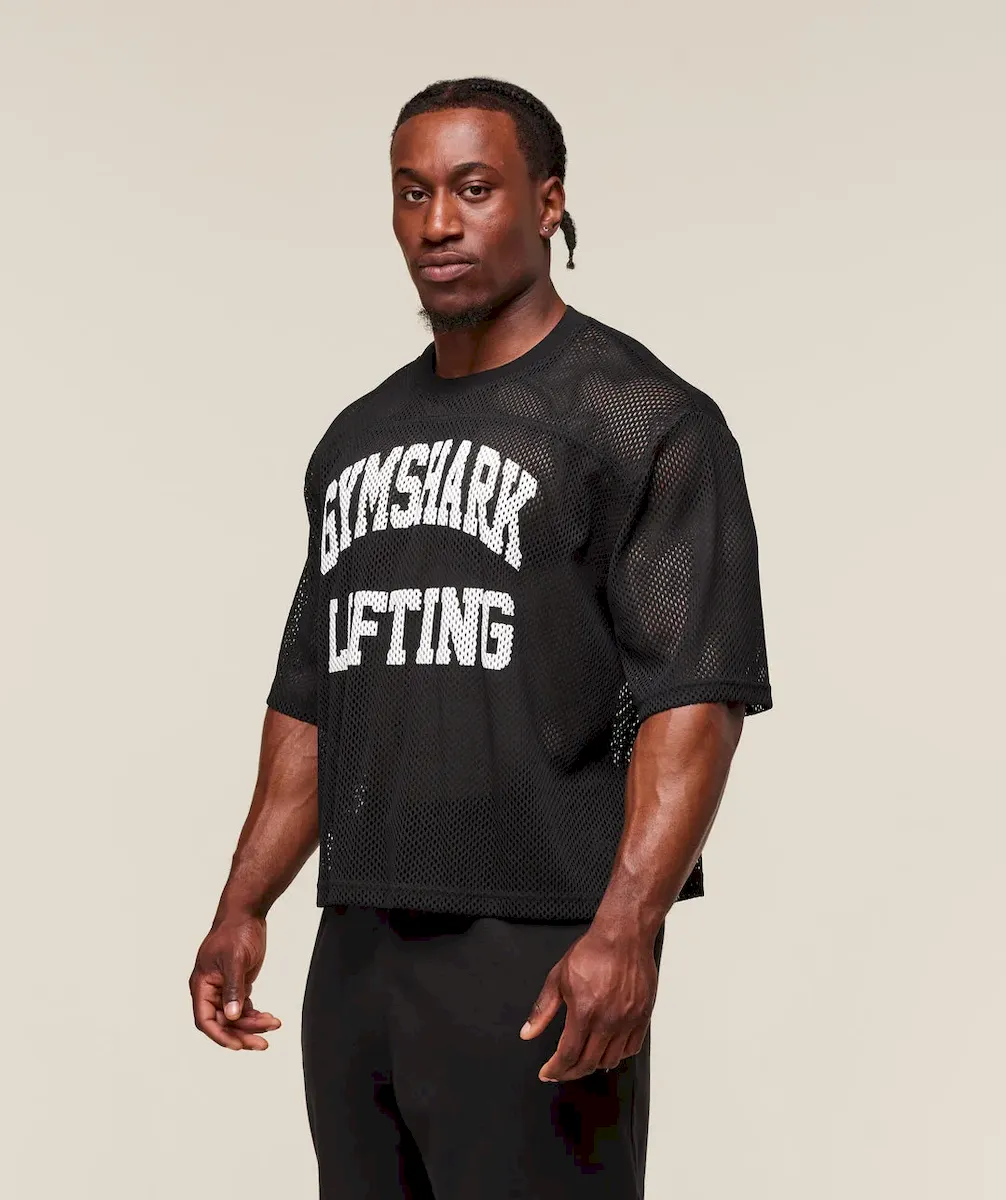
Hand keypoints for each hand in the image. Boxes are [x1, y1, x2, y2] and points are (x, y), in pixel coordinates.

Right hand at [189, 915, 281, 1050]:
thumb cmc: (236, 931)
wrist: (247, 913)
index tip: (238, 1045)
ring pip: (235, 1017)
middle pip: (223, 1022)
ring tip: (274, 1024)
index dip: (220, 1035)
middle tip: (262, 1044)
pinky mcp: (237, 984)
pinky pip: (243, 1007)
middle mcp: (210, 990)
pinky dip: (255, 1014)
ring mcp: (224, 988)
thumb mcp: (235, 959)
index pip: (205, 1019)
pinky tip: (269, 1018)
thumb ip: (233, 988)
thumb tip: (231, 1016)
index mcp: (202, 985)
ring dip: (253, 1024)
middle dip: (242, 1033)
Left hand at [519, 925, 658, 1082]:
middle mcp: (608, 1021)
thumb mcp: (558, 977)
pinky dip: (618, 1055)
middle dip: (571, 1072)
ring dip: (594, 1065)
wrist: (623, 936)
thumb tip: (528, 1032)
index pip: (568, 1055)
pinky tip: (608, 1049)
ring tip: (583, 1060)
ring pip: (611, 1060)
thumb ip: (543, 1009)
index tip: (548, 1072)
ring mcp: (628, 1021)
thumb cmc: (592, 952)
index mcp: (584, 1012)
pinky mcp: (643, 1016)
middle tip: (561, 1071)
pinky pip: (632, 1048)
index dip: (555, 1069)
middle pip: (589, 1063)